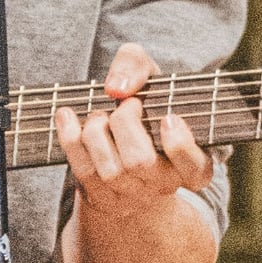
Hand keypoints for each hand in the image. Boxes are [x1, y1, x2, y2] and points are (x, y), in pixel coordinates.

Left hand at [54, 44, 212, 218]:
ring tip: (100, 115)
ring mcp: (133, 195)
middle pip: (139, 162)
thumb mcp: (149, 75)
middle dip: (124, 123)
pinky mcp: (103, 197)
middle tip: (127, 106)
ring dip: (96, 131)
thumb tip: (117, 88)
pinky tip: (66, 116)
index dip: (180, 145)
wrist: (123, 136)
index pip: (194, 168)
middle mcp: (165, 184)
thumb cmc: (146, 103)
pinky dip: (70, 139)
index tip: (168, 118)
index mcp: (193, 162)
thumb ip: (137, 66)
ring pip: (109, 171)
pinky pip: (83, 171)